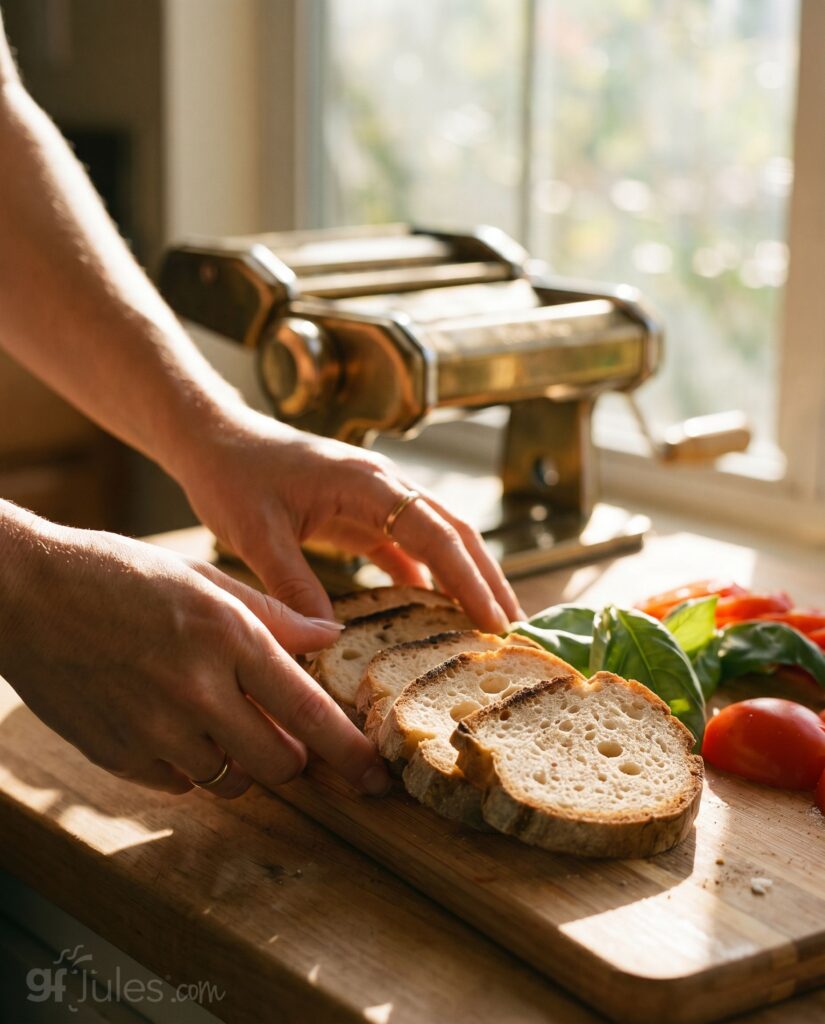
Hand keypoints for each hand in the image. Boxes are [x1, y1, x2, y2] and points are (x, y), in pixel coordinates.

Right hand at [0, 511, 390, 798]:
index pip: (309, 712)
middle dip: (295, 756)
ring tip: (220, 716)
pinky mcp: (118, 756)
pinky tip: (173, 721)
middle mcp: (198, 689)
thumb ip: (274, 615)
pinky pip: (180, 783)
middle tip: (287, 733)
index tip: (376, 775)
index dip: (351, 753)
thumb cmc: (120, 573)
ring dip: (242, 760)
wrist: (27, 593)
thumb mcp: (204, 577)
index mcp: (228, 636)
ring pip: (232, 781)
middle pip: (279, 764)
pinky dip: (191, 763)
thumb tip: (331, 638)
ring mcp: (154, 729)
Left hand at [176, 410, 523, 632]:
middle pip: (455, 532)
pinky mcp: (363, 514)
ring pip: (439, 540)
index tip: (494, 621)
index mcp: (366, 482)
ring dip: (467, 580)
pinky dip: (428, 579)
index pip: (435, 533)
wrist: (214, 439)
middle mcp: (383, 485)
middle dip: (488, 580)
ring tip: (490, 627)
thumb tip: (330, 639)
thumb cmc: (232, 475)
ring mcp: (377, 499)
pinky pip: (408, 548)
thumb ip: (293, 583)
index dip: (468, 579)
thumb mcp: (256, 533)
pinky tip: (438, 613)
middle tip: (515, 632)